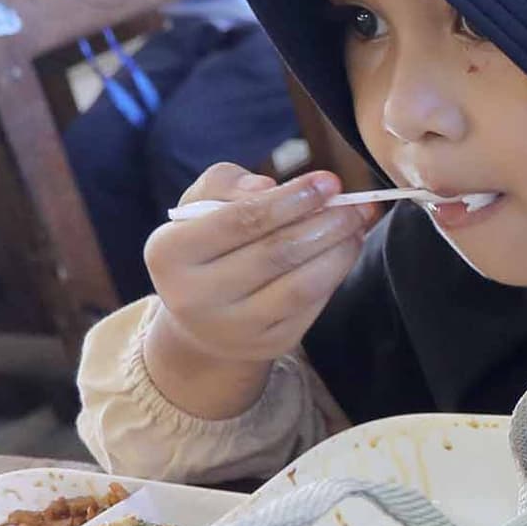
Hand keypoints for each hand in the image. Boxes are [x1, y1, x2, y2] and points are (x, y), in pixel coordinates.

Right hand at [144, 167, 372, 369]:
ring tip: (358, 222)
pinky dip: (336, 272)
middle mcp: (194, 296)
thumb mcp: (199, 206)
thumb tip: (268, 187)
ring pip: (301, 285)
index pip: (240, 220)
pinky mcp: (268, 344)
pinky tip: (347, 248)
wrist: (201, 319)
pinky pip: (312, 306)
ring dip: (339, 249)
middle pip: (276, 253)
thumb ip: (227, 184)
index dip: (291, 199)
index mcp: (168, 253)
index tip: (329, 181)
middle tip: (356, 203)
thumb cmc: (207, 245)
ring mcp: (232, 327)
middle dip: (326, 222)